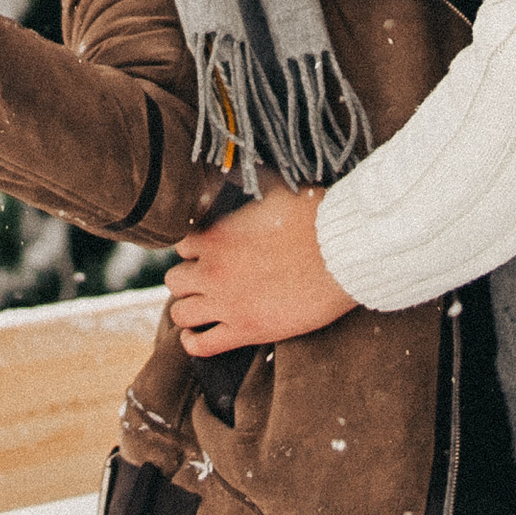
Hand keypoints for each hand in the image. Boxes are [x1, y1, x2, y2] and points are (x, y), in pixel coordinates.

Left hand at [166, 185, 355, 355]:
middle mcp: (213, 271)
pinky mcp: (245, 331)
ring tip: (201, 308)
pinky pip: (200, 346)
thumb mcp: (274, 189)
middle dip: (187, 279)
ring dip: (188, 310)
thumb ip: (248, 181)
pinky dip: (194, 342)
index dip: (192, 249)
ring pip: (180, 314)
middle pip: (174, 281)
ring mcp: (227, 304)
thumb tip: (234, 168)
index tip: (205, 253)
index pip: (180, 246)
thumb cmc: (314, 218)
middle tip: (205, 280)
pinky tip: (198, 336)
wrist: (341, 255)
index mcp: (217, 236)